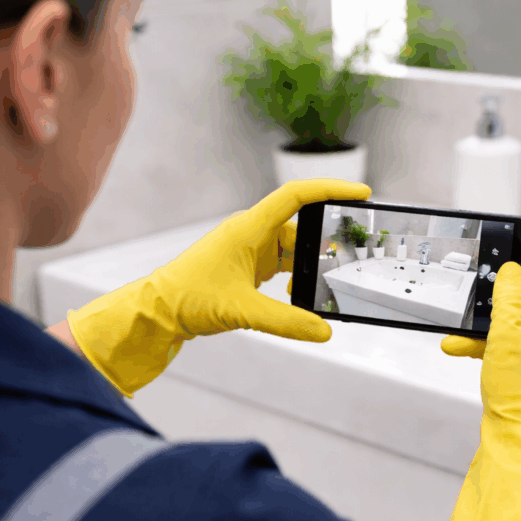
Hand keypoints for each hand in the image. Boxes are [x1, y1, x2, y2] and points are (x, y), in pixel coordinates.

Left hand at [66, 178, 370, 396]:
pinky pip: (282, 265)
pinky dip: (294, 280)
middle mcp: (252, 232)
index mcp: (250, 227)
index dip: (331, 190)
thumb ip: (286, 321)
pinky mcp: (248, 265)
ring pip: (293, 251)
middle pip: (301, 230)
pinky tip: (297, 300)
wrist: (159, 311)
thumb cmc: (189, 298)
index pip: (297, 196)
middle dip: (323, 248)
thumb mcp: (242, 311)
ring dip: (307, 270)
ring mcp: (250, 248)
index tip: (360, 194)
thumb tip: (323, 331)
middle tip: (343, 264)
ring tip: (316, 292)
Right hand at [436, 262, 520, 520]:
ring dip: (490, 333)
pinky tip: (471, 355)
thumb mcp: (505, 336)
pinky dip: (498, 351)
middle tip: (475, 308)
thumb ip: (509, 298)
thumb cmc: (520, 396)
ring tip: (461, 340)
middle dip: (497, 308)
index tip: (501, 270)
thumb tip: (513, 271)